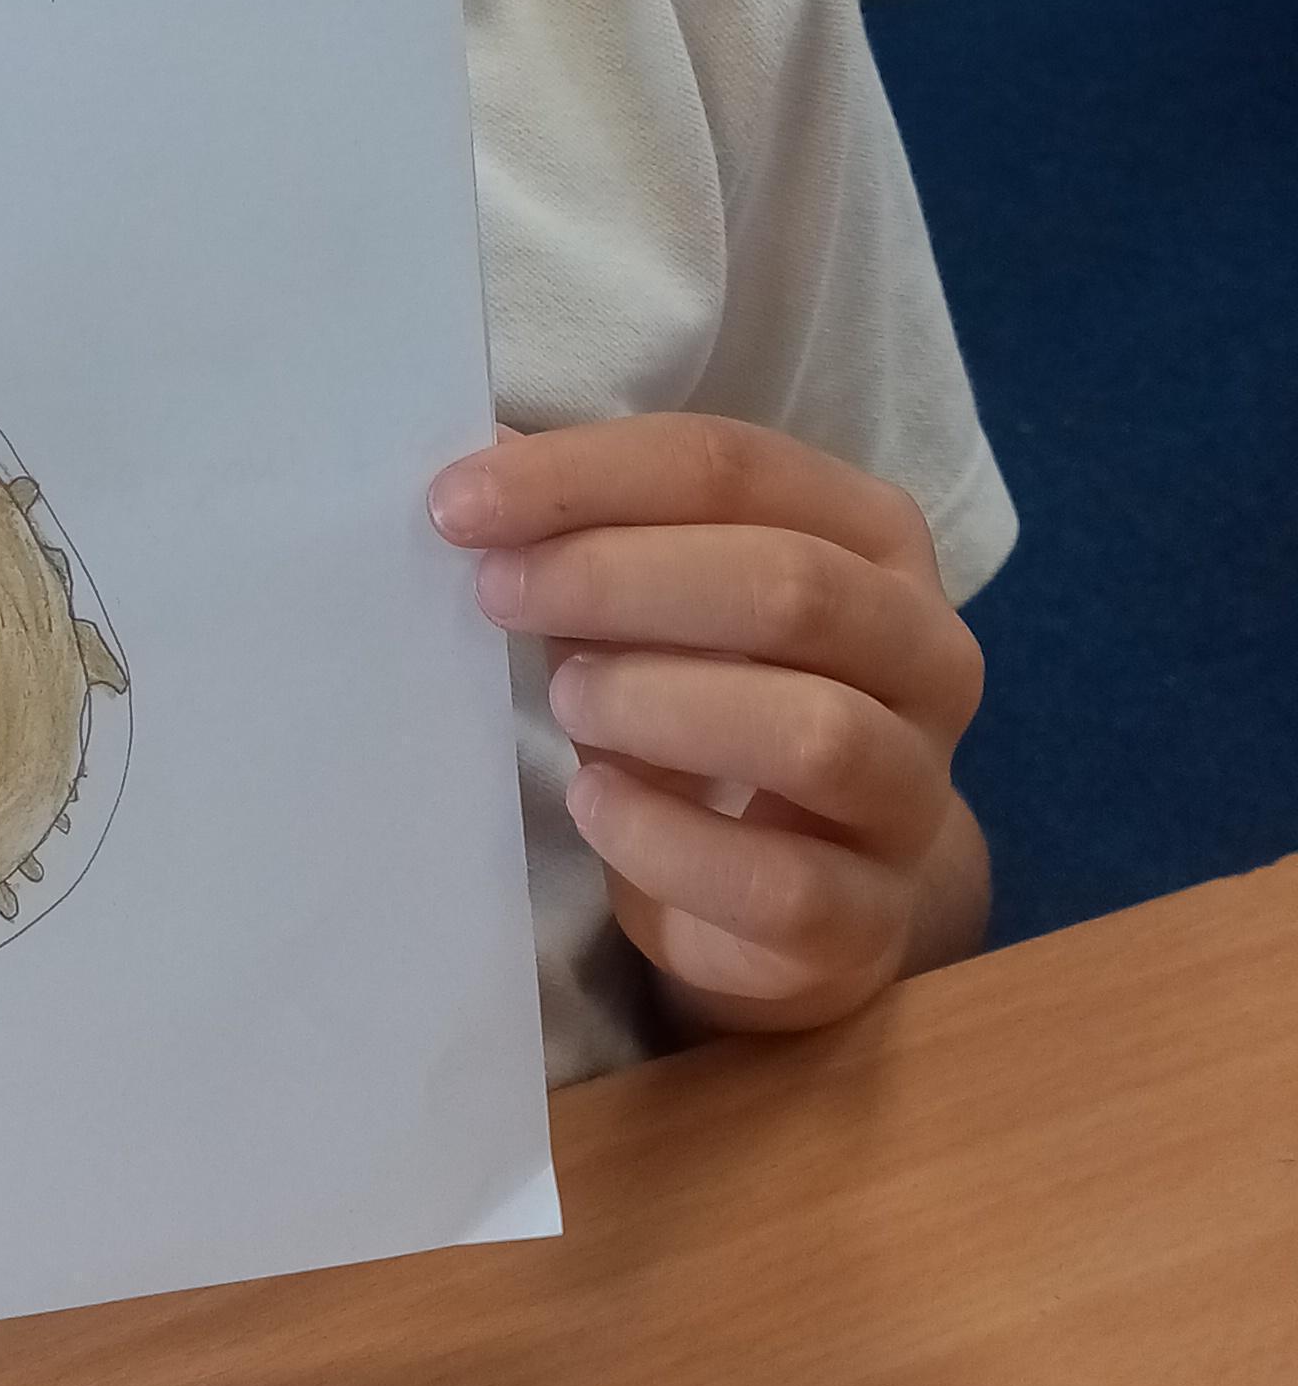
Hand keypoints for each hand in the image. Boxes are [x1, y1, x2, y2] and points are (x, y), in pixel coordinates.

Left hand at [428, 418, 985, 1035]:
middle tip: (498, 593)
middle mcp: (926, 656)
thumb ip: (591, 528)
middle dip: (618, 578)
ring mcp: (912, 794)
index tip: (459, 504)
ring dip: (657, 704)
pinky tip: (592, 802)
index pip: (736, 467)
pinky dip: (665, 838)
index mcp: (875, 537)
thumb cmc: (715, 695)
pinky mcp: (869, 918)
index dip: (588, 475)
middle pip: (791, 586)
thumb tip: (480, 467)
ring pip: (812, 732)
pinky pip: (780, 882)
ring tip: (564, 696)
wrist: (796, 886)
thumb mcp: (662, 595)